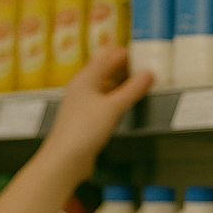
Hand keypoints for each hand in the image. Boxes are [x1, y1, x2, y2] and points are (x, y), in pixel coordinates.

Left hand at [39, 47, 153, 181]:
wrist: (64, 159)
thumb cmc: (81, 131)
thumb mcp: (113, 107)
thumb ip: (132, 90)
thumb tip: (148, 74)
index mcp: (85, 78)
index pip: (108, 56)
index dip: (127, 53)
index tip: (144, 52)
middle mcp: (81, 88)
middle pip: (106, 70)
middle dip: (126, 67)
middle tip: (147, 66)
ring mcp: (82, 103)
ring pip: (105, 86)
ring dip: (122, 83)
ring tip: (141, 82)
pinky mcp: (85, 117)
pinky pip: (104, 101)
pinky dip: (116, 98)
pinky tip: (126, 102)